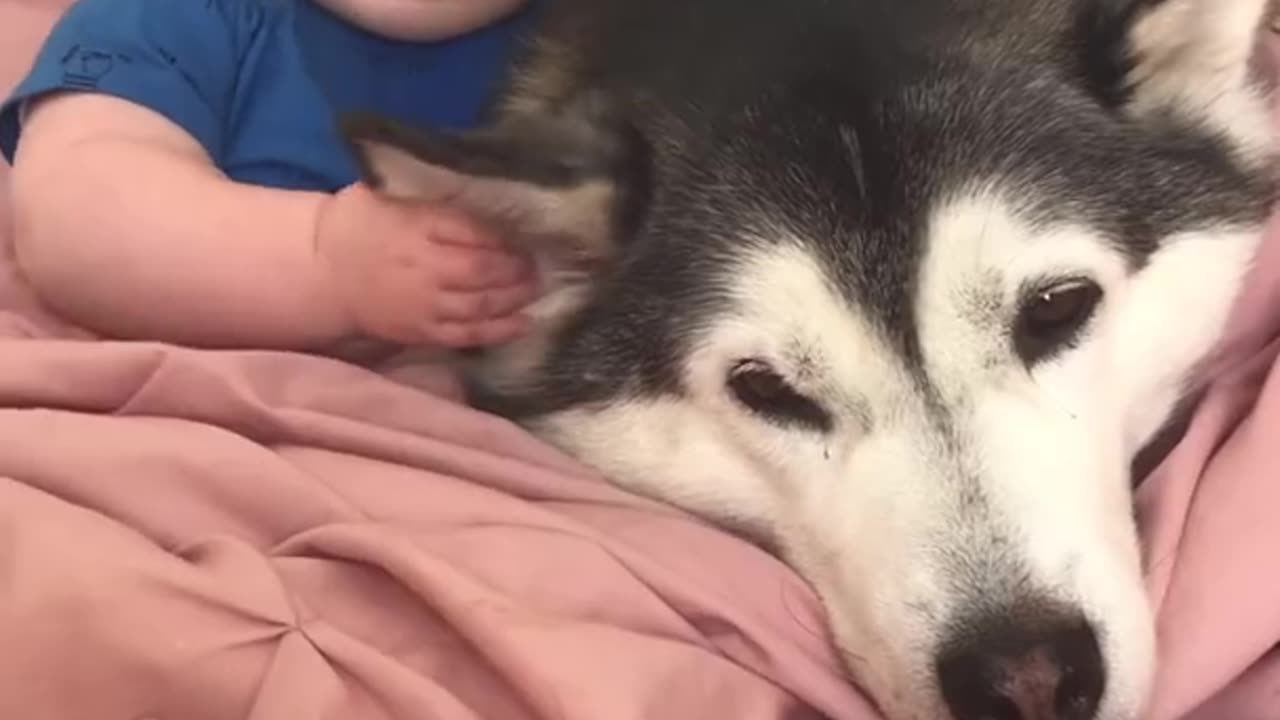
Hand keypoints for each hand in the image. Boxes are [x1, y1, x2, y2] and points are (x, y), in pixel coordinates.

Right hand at [315, 182, 537, 347]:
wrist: (323, 271)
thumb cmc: (361, 226)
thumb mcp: (392, 197)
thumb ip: (437, 206)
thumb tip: (487, 203)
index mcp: (416, 227)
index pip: (472, 231)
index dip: (505, 238)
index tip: (526, 238)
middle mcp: (424, 267)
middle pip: (483, 271)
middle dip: (518, 270)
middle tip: (539, 266)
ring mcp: (424, 304)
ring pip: (481, 305)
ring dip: (515, 298)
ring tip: (536, 289)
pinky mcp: (422, 332)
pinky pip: (467, 335)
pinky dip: (499, 331)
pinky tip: (525, 323)